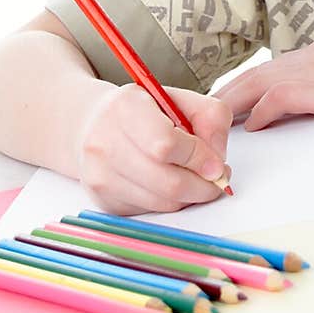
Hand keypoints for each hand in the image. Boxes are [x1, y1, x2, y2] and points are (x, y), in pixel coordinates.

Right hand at [76, 82, 233, 214]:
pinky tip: (170, 183)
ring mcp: (100, 176)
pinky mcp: (103, 201)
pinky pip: (150, 213)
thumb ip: (210, 118)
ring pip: (162, 203)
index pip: (165, 144)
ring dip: (190, 197)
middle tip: (219, 179)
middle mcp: (104, 143)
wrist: (95, 126)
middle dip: (203, 186)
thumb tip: (217, 159)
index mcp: (126, 108)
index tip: (218, 165)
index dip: (198, 158)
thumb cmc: (144, 112)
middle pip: (167, 182)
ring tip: (196, 178)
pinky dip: (169, 203)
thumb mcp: (180, 99)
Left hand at [213, 22, 313, 130]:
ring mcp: (313, 71)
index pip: (265, 73)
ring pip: (252, 86)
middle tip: (195, 123)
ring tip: (206, 132)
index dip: (239, 92)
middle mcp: (307, 59)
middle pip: (248, 78)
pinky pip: (276, 99)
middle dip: (219, 101)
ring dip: (228, 110)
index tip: (220, 111)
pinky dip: (258, 114)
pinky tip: (251, 129)